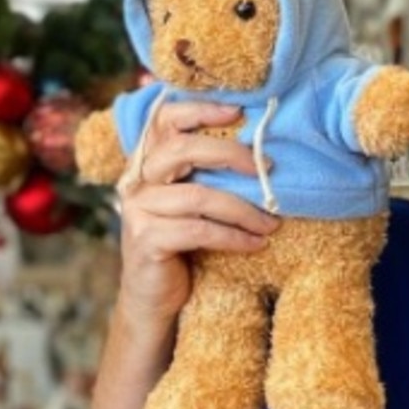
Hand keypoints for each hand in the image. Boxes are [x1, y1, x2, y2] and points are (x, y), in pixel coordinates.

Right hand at [115, 100, 278, 324]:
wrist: (156, 299)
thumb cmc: (185, 245)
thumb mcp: (196, 202)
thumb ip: (210, 173)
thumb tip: (261, 149)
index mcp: (148, 161)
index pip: (165, 118)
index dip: (199, 109)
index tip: (238, 110)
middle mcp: (137, 179)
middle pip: (182, 150)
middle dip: (231, 155)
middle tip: (268, 168)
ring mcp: (138, 209)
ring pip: (198, 196)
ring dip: (244, 209)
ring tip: (271, 222)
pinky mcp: (146, 239)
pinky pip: (199, 230)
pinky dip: (234, 237)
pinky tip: (256, 244)